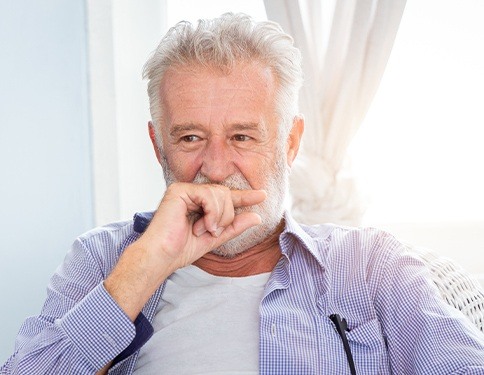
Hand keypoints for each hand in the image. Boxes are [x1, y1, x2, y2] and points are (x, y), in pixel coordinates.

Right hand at [104, 182, 265, 320]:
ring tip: (204, 230)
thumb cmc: (181, 249)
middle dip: (227, 215)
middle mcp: (192, 193)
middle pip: (226, 194)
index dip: (245, 196)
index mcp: (199, 203)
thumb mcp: (215, 238)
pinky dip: (211, 212)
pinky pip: (209, 195)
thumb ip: (234, 226)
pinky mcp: (179, 190)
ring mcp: (185, 190)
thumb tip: (257, 217)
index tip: (263, 195)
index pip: (226, 196)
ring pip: (220, 194)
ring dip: (219, 217)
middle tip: (213, 231)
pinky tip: (201, 225)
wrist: (161, 257)